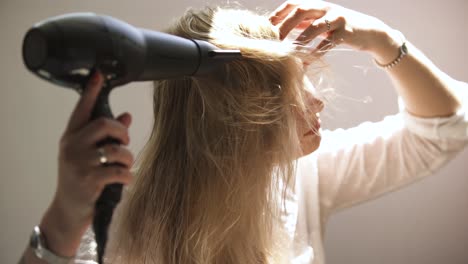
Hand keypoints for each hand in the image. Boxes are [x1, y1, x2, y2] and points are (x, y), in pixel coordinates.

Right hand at [39, 71, 133, 255]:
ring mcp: (80, 163)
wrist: (68, 210)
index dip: (91, 92)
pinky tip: (126, 179)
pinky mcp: (90, 180)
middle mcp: (72, 147)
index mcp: (70, 137)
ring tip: (126, 165)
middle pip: (104, 124)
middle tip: (125, 140)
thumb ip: (105, 136)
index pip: (81, 110)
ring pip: (116, 149)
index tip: (99, 74)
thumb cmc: (81, 179)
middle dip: (122, 131)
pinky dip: (128, 175)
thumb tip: (126, 116)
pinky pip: (120, 170)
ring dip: (128, 157)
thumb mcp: (87, 155)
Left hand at [269, 0, 401, 61]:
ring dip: (299, 40)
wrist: (370, 32)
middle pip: (301, 11)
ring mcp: (337, 18)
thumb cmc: (339, 28)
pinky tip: (307, 63)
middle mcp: (325, 8)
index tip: (264, 28)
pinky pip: (329, 43)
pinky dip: (316, 53)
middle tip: (272, 41)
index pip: (292, 4)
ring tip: (287, 52)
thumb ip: (303, 23)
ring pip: (315, 26)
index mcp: (316, 4)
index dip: (277, 14)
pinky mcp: (346, 32)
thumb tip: (280, 29)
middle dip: (284, 25)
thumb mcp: (320, 22)